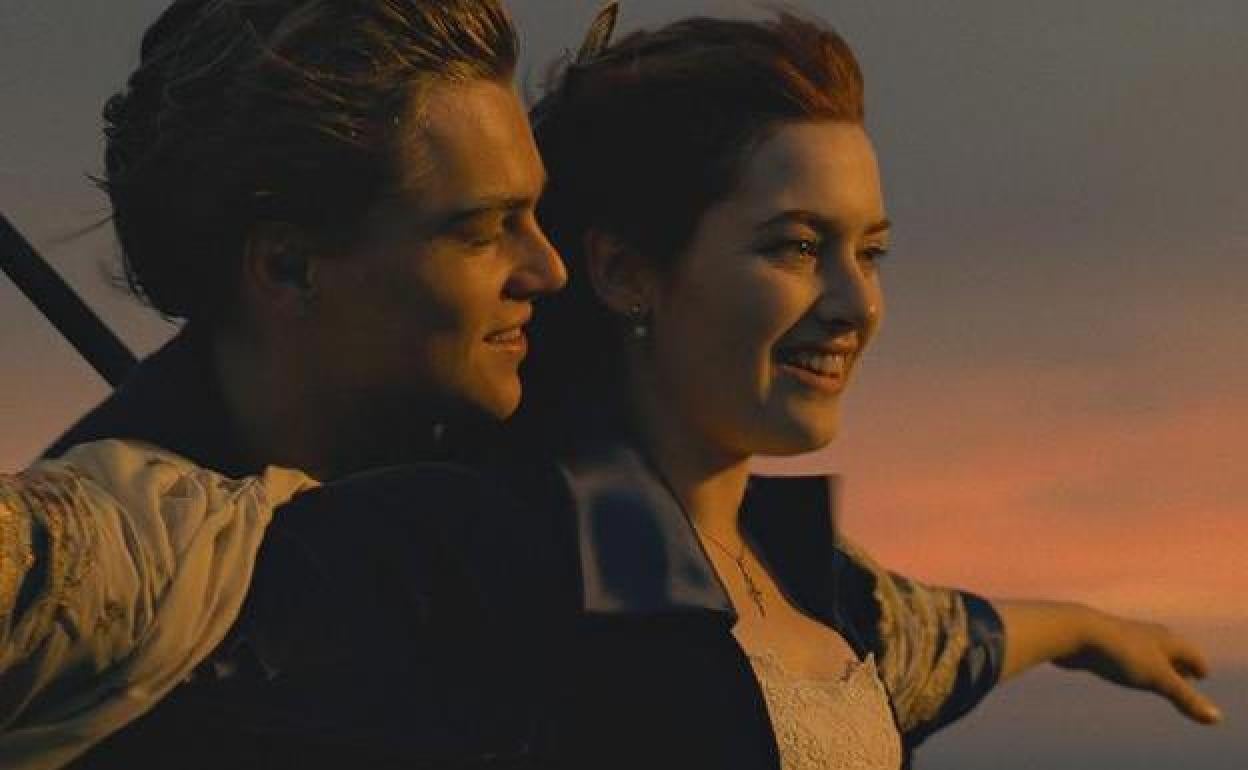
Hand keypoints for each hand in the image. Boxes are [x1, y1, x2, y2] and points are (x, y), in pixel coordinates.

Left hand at [1054, 610, 1222, 724]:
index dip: (1197, 665)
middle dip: (1179, 661)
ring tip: (1154, 672)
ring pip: (1144, 649)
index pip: (1190, 653)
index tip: (1201, 675)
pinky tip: (1118, 666)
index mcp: (1165, 639)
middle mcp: (1146, 634)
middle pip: (1169, 648)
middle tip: (1187, 673)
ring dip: (1154, 660)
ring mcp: (1123, 637)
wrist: (1073, 631)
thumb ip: (1185, 697)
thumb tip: (1215, 718)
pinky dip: (1129, 662)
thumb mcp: (1157, 678)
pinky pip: (1120, 653)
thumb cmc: (1119, 653)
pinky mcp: (1101, 645)